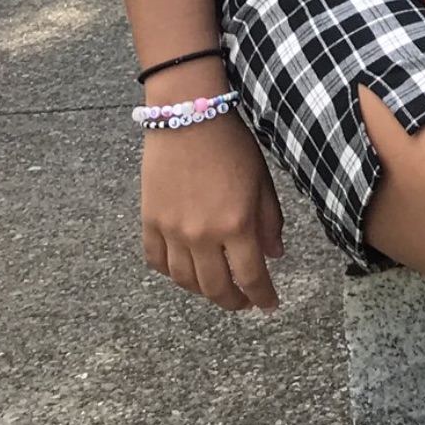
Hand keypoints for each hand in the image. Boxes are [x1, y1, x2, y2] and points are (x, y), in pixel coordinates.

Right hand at [141, 112, 284, 311]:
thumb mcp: (263, 182)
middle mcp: (202, 235)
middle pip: (216, 287)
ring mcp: (171, 231)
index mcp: (237, 224)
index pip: (251, 276)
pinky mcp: (149, 222)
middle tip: (245, 303)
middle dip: (234, 301)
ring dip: (203, 291)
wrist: (188, 118)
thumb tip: (275, 255)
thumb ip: (269, 222)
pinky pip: (157, 261)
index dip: (262, 296)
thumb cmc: (233, 146)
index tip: (270, 306)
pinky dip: (172, 273)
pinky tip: (186, 271)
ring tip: (219, 289)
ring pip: (185, 280)